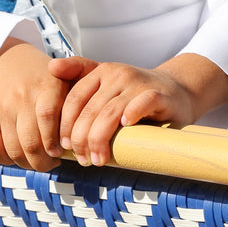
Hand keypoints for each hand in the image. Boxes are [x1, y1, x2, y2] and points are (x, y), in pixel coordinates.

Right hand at [0, 39, 68, 171]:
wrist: (5, 58)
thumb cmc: (43, 75)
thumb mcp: (65, 76)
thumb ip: (81, 97)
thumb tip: (94, 129)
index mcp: (47, 85)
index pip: (48, 116)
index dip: (54, 141)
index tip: (63, 151)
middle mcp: (22, 97)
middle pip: (31, 141)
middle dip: (44, 161)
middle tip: (53, 162)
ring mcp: (2, 107)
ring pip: (14, 149)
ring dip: (28, 164)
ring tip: (40, 162)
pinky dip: (7, 160)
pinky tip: (19, 158)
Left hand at [51, 53, 227, 166]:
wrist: (176, 91)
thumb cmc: (135, 95)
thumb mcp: (106, 84)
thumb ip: (79, 77)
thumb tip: (51, 67)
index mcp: (101, 71)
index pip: (74, 98)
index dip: (65, 124)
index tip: (63, 147)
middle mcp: (118, 74)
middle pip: (91, 109)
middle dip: (81, 138)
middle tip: (81, 159)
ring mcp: (139, 83)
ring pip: (111, 111)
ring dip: (100, 138)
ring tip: (97, 159)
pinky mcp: (160, 95)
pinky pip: (143, 102)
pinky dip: (133, 112)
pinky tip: (125, 126)